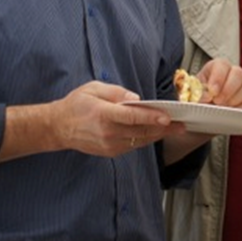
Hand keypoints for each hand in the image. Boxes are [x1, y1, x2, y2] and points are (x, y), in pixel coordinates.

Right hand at [0, 81, 183, 162]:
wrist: (58, 128)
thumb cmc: (77, 104)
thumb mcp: (94, 88)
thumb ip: (116, 92)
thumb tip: (137, 99)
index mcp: (103, 114)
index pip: (132, 117)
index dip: (152, 117)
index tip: (169, 118)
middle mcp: (108, 133)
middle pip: (141, 131)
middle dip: (164, 129)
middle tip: (183, 124)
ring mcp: (109, 145)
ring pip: (140, 140)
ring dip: (159, 135)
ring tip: (176, 129)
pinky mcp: (111, 152)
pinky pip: (133, 145)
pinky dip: (146, 139)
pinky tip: (157, 133)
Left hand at [161, 59, 241, 164]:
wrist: (195, 122)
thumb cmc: (191, 105)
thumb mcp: (185, 98)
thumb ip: (191, 94)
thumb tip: (203, 98)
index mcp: (214, 69)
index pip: (221, 65)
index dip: (218, 77)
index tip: (212, 92)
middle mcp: (230, 76)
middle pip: (239, 73)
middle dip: (229, 88)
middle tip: (218, 102)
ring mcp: (241, 89)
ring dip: (236, 99)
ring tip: (224, 110)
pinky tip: (231, 115)